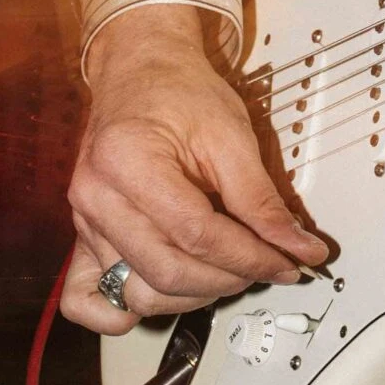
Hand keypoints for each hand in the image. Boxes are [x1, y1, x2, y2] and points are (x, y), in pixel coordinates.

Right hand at [62, 4, 327, 332]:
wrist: (140, 71)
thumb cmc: (179, 93)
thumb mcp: (232, 135)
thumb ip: (262, 199)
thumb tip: (299, 248)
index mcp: (127, 160)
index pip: (197, 235)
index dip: (251, 257)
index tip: (289, 262)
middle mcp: (95, 196)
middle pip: (167, 271)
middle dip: (230, 279)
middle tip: (269, 266)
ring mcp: (84, 221)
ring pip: (139, 292)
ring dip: (194, 294)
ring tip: (230, 271)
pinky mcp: (85, 237)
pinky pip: (84, 298)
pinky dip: (120, 313)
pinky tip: (163, 296)